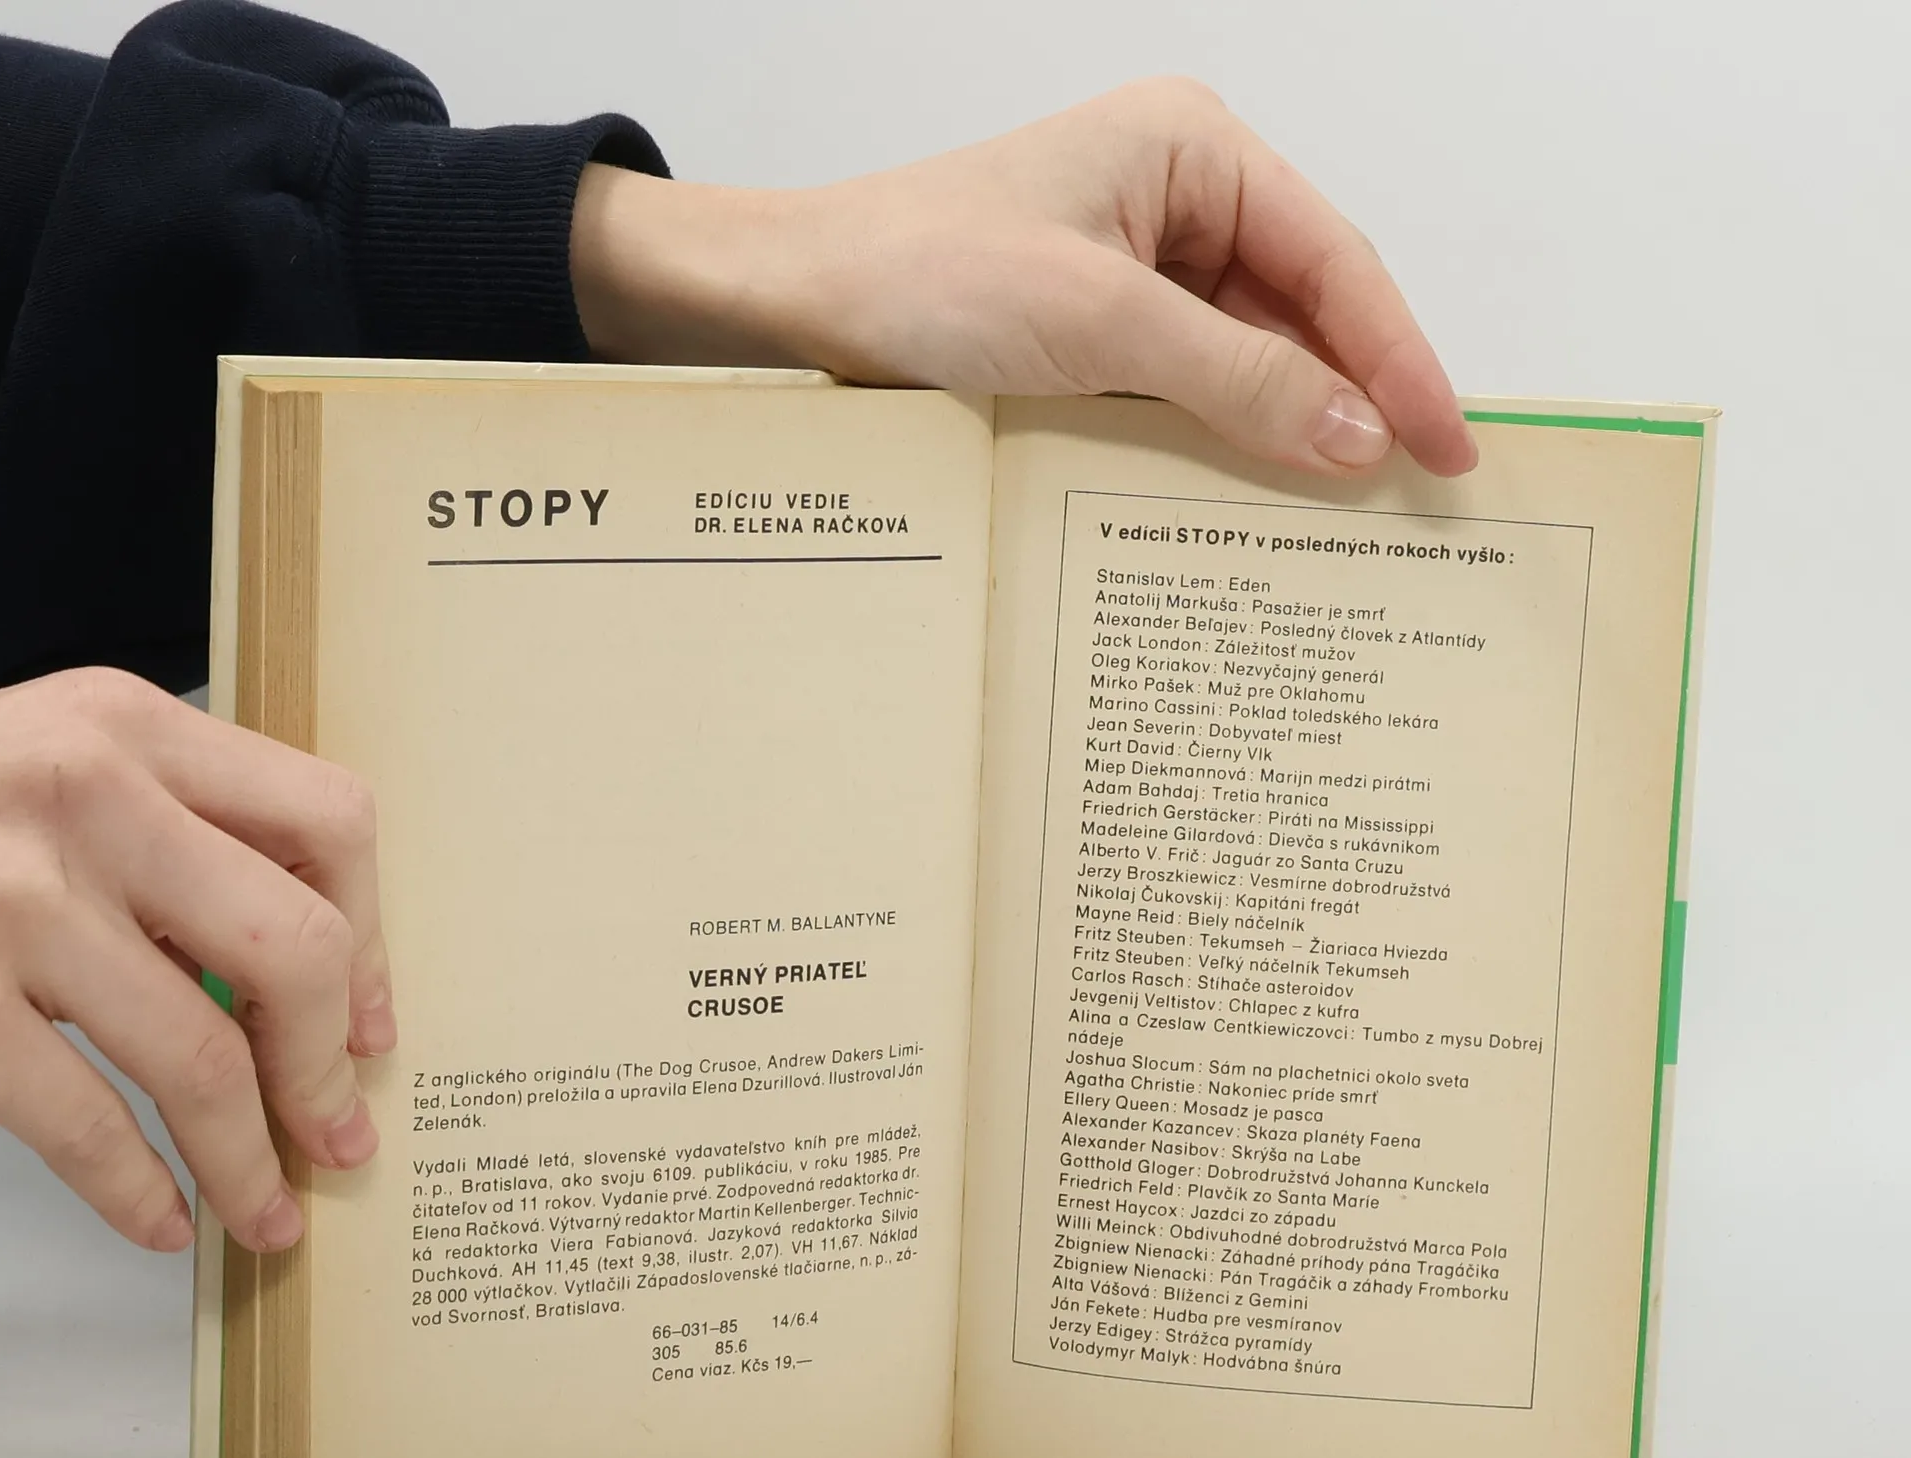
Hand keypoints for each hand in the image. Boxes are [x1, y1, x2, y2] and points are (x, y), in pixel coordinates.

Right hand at [0, 669, 393, 1253]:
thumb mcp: (67, 763)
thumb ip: (184, 836)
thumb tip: (325, 996)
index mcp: (135, 728)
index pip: (330, 824)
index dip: (374, 941)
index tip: (371, 1029)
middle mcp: (83, 795)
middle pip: (291, 947)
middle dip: (326, 1069)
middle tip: (338, 1142)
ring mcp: (8, 897)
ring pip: (198, 1055)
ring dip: (248, 1160)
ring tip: (268, 1215)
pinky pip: (78, 1116)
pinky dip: (137, 1187)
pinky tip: (164, 1220)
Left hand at [571, 77, 1475, 477]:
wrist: (794, 302)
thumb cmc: (926, 272)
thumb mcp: (1099, 323)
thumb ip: (1238, 378)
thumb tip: (1358, 438)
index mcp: (1194, 153)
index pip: (1332, 261)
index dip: (1398, 359)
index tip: (1446, 447)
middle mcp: (1179, 203)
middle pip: (1302, 311)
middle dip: (1351, 400)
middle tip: (1415, 501)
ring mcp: (1138, 271)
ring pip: (1248, 360)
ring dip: (1286, 433)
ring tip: (1346, 520)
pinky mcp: (1098, 333)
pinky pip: (1187, 392)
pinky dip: (1219, 445)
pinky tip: (1249, 502)